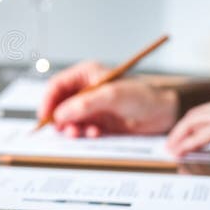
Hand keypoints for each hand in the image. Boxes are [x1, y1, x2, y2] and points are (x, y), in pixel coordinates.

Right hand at [39, 60, 177, 137]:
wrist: (165, 114)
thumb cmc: (143, 96)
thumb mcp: (112, 96)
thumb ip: (85, 104)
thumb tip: (60, 114)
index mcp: (86, 75)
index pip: (57, 86)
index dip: (48, 100)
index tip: (45, 116)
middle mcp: (85, 91)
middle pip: (59, 104)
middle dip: (59, 118)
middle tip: (64, 129)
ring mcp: (91, 108)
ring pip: (68, 119)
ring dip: (72, 128)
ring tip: (81, 133)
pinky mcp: (98, 122)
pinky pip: (81, 129)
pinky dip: (83, 134)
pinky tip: (95, 134)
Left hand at [166, 94, 209, 161]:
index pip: (204, 112)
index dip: (190, 125)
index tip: (181, 136)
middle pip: (194, 116)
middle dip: (179, 131)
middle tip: (171, 144)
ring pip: (193, 123)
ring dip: (179, 137)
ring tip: (172, 150)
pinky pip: (200, 136)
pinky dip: (188, 145)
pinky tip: (181, 152)